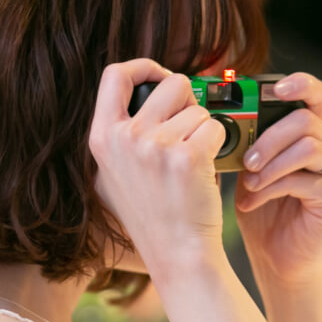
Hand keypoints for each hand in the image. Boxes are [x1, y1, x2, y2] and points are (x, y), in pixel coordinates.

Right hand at [89, 60, 226, 269]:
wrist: (176, 255)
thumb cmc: (154, 215)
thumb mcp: (116, 172)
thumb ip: (122, 132)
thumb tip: (144, 86)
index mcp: (101, 138)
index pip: (114, 74)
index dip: (143, 66)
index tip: (160, 76)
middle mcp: (123, 138)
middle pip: (170, 83)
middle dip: (188, 101)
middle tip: (188, 131)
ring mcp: (153, 146)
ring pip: (197, 108)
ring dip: (203, 130)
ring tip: (192, 163)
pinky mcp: (186, 157)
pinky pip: (215, 127)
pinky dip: (219, 145)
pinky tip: (205, 170)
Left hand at [235, 73, 321, 285]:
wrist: (274, 257)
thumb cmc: (260, 209)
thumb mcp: (246, 168)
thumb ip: (242, 141)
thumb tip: (212, 116)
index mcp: (307, 133)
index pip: (315, 95)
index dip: (300, 84)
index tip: (275, 89)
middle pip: (305, 118)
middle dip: (269, 136)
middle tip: (246, 159)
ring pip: (308, 145)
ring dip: (271, 163)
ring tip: (249, 182)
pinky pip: (306, 179)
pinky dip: (273, 187)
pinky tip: (252, 201)